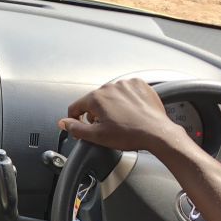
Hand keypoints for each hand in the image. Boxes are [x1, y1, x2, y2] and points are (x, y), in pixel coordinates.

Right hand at [58, 78, 184, 153]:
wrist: (156, 132)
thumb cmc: (130, 134)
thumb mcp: (97, 136)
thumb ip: (76, 128)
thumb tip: (64, 122)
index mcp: (97, 98)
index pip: (76, 107)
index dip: (75, 120)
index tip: (81, 128)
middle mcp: (110, 87)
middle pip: (94, 101)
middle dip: (95, 114)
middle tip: (105, 128)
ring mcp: (126, 84)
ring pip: (110, 96)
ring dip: (111, 106)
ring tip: (120, 121)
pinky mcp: (140, 85)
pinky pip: (126, 92)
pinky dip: (125, 101)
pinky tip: (130, 113)